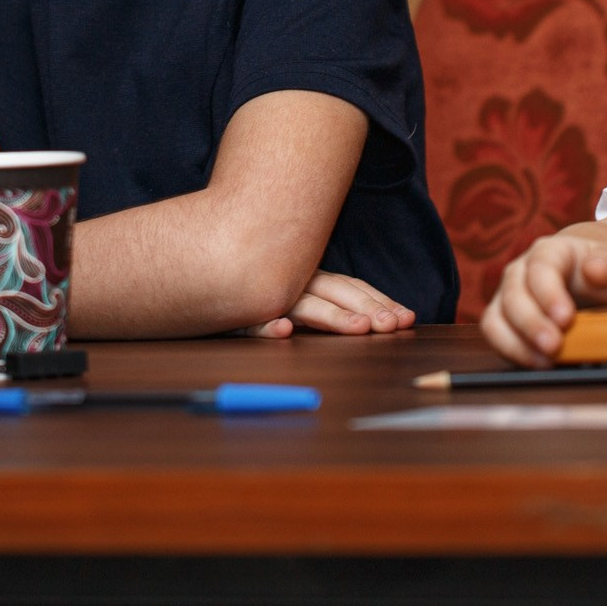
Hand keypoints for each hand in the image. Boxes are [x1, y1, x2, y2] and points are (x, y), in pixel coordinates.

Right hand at [243, 271, 417, 337]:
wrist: (200, 275)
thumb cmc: (255, 291)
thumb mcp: (295, 296)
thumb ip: (326, 305)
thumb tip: (374, 322)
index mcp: (311, 279)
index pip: (352, 287)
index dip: (380, 301)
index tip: (407, 318)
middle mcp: (293, 283)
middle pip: (336, 293)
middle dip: (367, 308)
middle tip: (393, 325)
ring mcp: (267, 297)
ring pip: (303, 305)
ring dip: (332, 316)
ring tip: (359, 328)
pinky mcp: (236, 314)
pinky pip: (251, 322)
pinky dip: (267, 326)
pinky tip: (284, 331)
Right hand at [481, 230, 606, 366]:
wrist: (592, 279)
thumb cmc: (602, 272)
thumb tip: (596, 269)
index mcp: (548, 252)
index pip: (541, 268)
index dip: (549, 294)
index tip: (566, 319)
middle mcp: (520, 271)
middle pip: (513, 296)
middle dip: (532, 324)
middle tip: (553, 347)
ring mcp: (507, 296)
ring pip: (496, 318)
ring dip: (517, 343)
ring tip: (545, 362)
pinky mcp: (502, 320)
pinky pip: (495, 336)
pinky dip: (511, 353)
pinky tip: (536, 364)